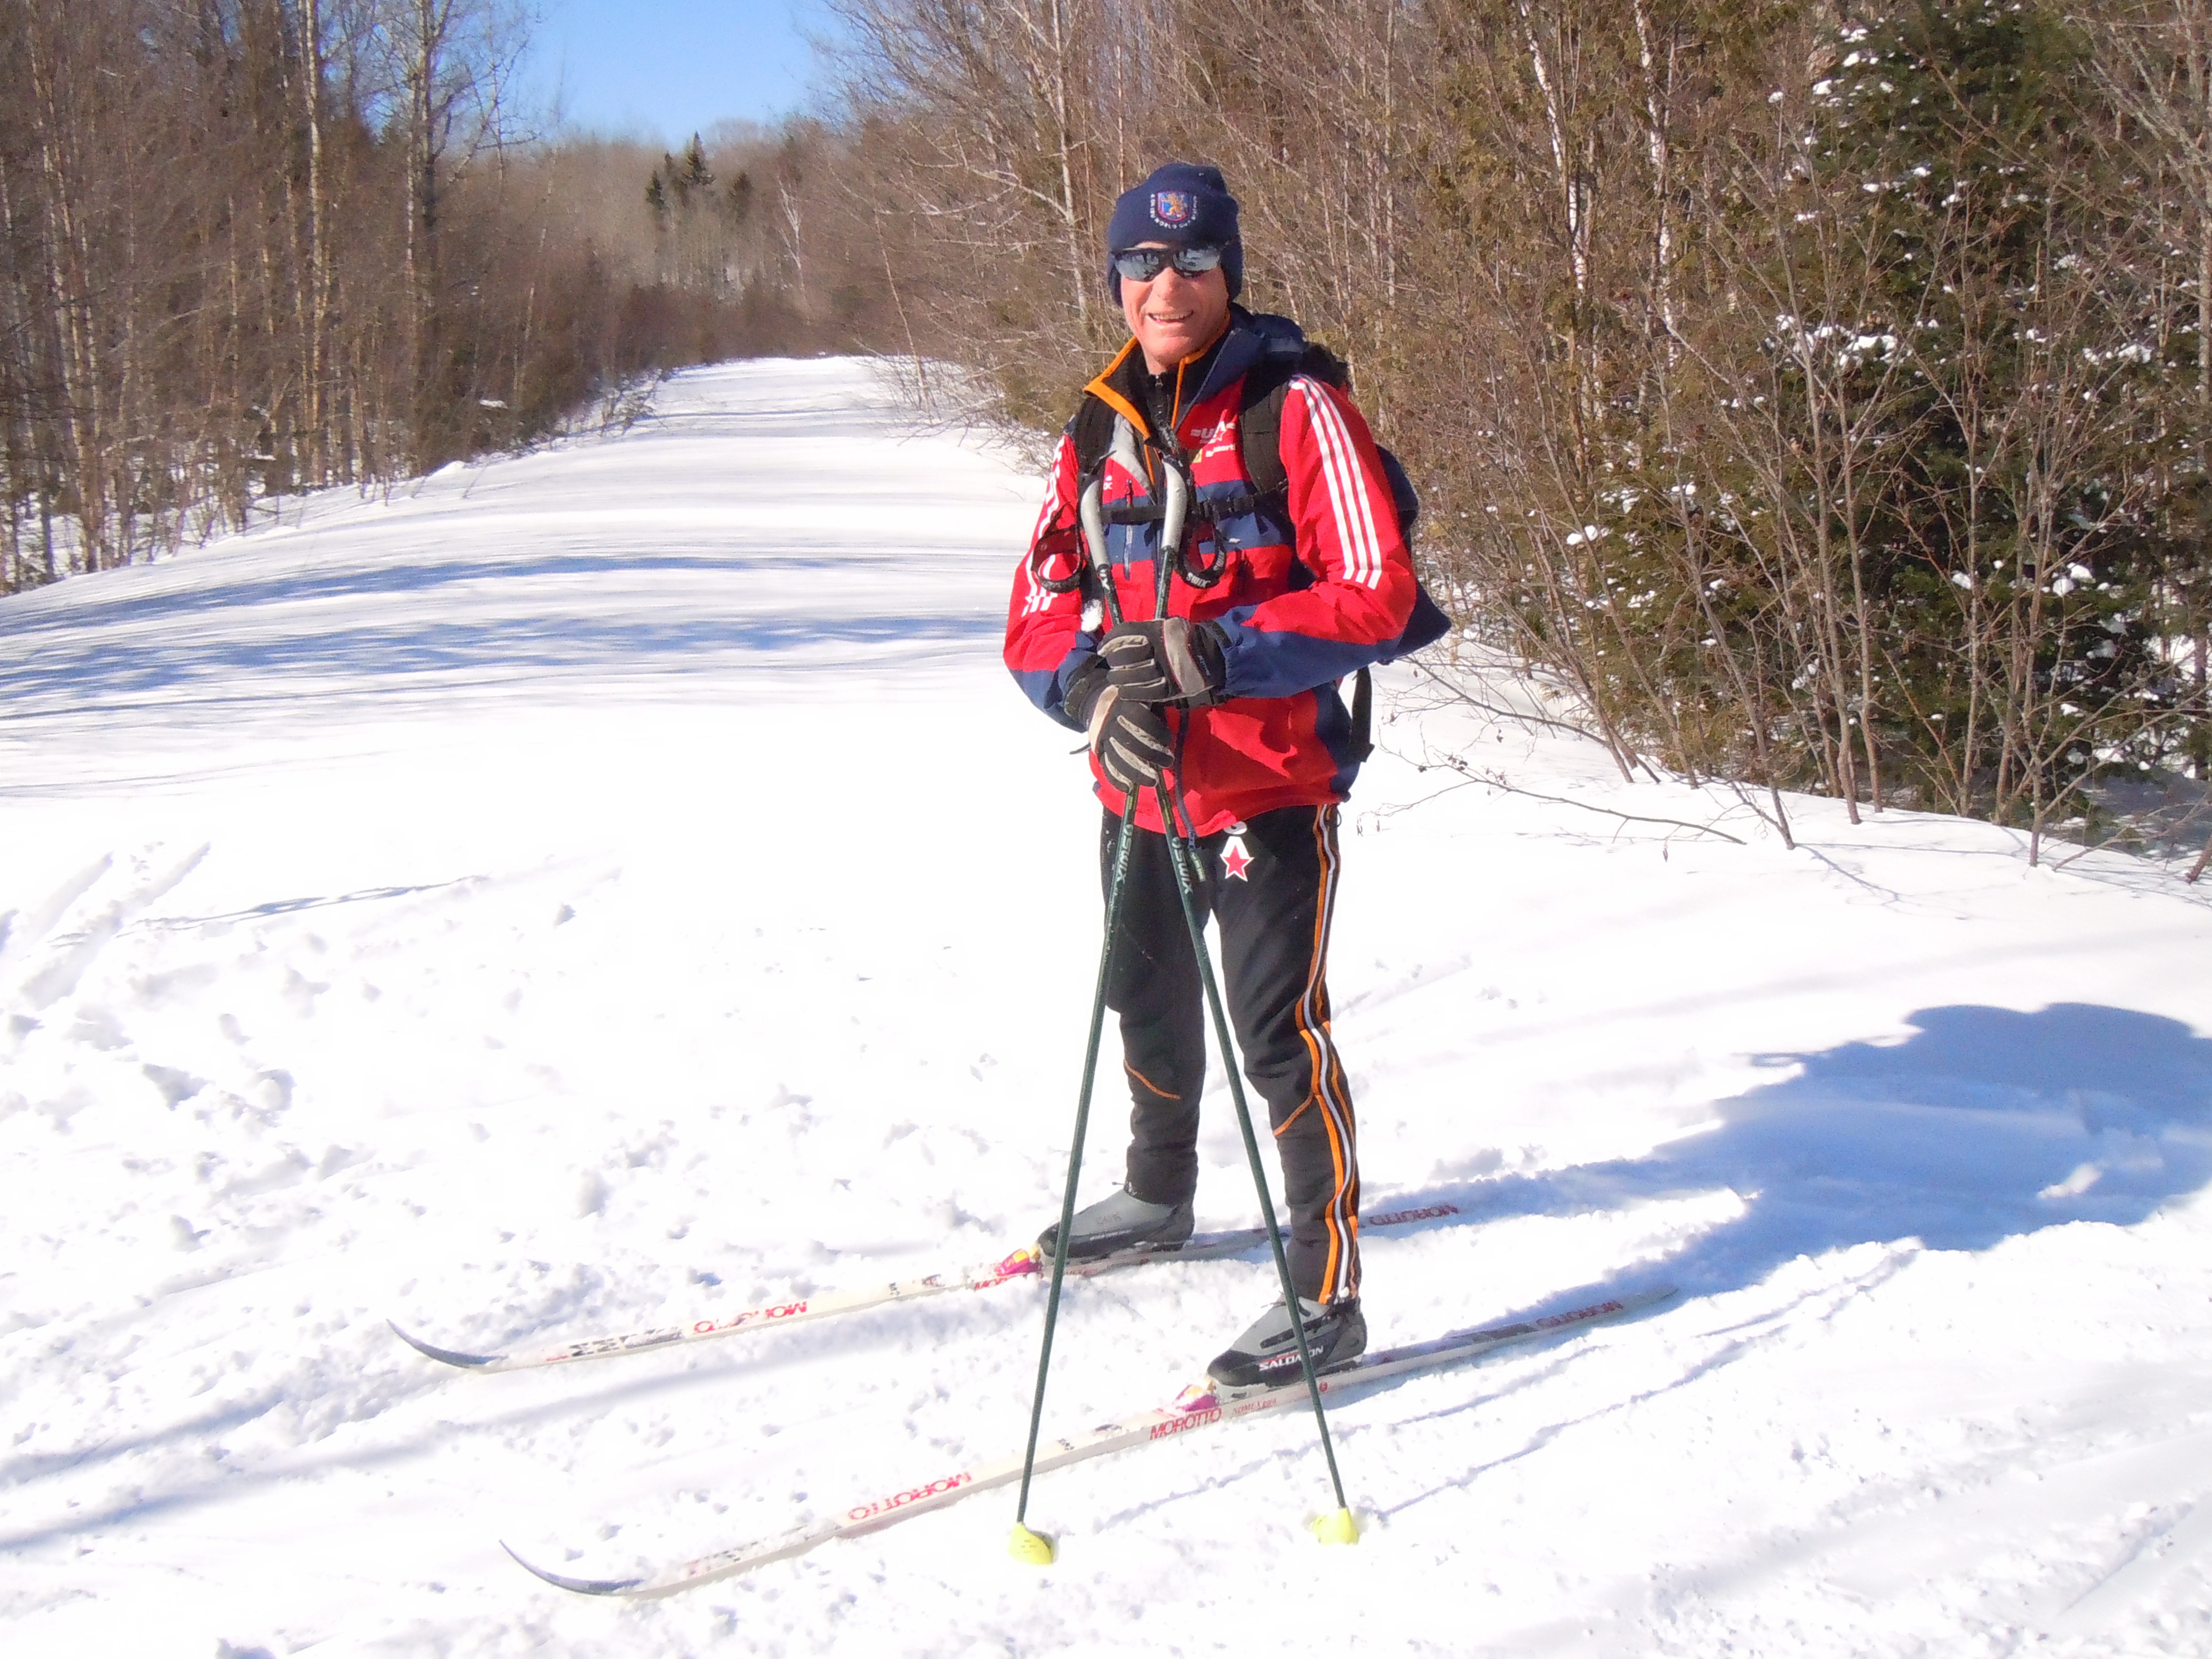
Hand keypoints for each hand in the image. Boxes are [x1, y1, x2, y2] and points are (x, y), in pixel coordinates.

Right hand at [1065, 657, 1175, 791]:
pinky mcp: (1098, 750)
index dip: (1155, 731)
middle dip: (1150, 754)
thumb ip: (1154, 707)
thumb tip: (1174, 720)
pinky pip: (1105, 766)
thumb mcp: (1140, 695)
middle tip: (1167, 761)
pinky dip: (1116, 779)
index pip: (1139, 719)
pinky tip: (1128, 788)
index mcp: (1123, 704)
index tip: (1168, 739)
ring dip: (1136, 772)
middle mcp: (1110, 722)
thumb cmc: (1128, 699)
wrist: (1094, 700)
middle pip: (1129, 742)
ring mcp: (1102, 738)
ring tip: (1153, 781)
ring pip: (1117, 758)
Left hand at [1096, 619, 1226, 706]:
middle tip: (1113, 665)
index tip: (1103, 648)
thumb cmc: (1180, 639)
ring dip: (1119, 679)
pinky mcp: (1167, 689)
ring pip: (1130, 677)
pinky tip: (1124, 692)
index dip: (1109, 642)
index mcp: (1154, 632)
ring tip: (1116, 679)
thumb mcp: (1161, 626)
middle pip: (1123, 657)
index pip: (1124, 634)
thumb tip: (1115, 640)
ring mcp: (1162, 671)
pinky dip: (1130, 693)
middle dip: (1114, 661)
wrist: (1207, 654)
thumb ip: (1141, 631)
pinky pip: (1142, 693)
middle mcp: (1156, 650)